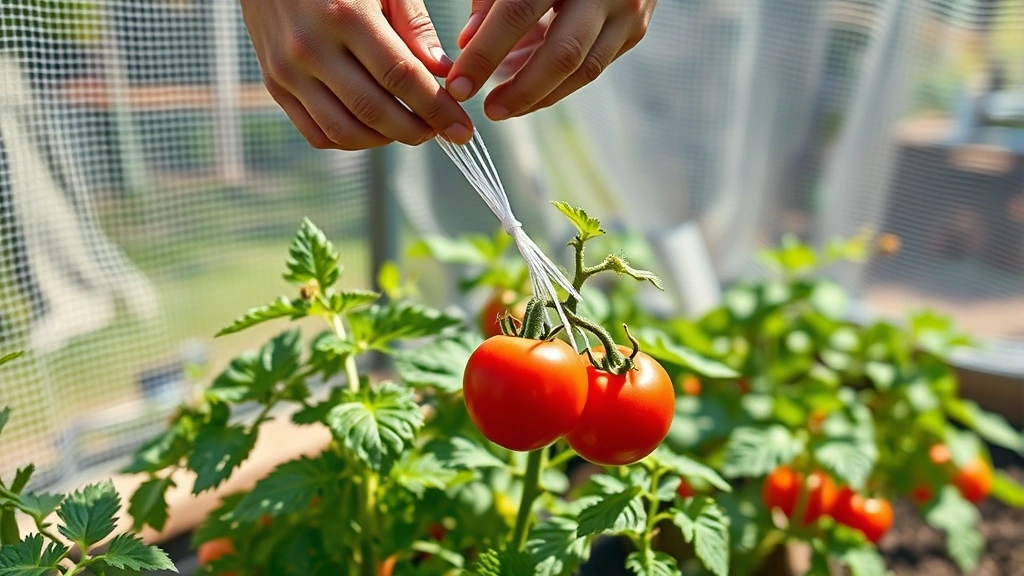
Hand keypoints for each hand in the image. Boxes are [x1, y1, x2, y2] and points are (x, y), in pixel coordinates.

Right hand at [241, 0, 474, 149]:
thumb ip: (414, 27)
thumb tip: (444, 75)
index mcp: (345, 15)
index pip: (401, 77)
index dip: (436, 108)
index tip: (462, 129)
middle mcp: (311, 48)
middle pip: (374, 110)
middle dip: (417, 130)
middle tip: (441, 132)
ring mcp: (288, 71)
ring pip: (344, 131)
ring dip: (386, 141)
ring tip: (410, 130)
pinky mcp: (275, 85)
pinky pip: (316, 133)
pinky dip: (351, 142)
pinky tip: (375, 130)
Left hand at [446, 0, 655, 120]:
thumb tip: (468, 43)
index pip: (516, 14)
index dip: (484, 54)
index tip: (459, 85)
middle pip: (562, 54)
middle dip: (522, 90)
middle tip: (489, 110)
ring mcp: (627, 12)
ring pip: (584, 70)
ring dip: (542, 96)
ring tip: (506, 106)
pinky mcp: (635, 30)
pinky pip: (594, 66)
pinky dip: (560, 82)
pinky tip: (532, 87)